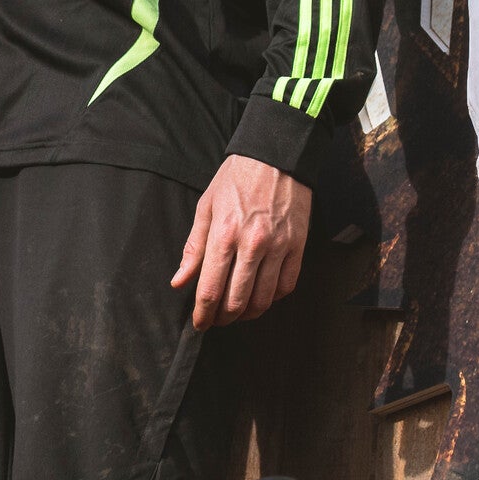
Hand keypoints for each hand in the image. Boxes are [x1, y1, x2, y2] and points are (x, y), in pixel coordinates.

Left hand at [173, 154, 312, 328]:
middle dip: (223, 318)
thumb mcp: (207, 206)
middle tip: (217, 320)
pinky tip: (262, 295)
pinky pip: (286, 286)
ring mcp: (279, 246)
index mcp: (224, 234)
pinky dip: (273, 298)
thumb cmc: (237, 178)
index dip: (203, 314)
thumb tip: (180, 281)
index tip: (200, 324)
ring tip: (238, 312)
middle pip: (236, 301)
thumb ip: (194, 247)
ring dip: (248, 314)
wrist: (276, 155)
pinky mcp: (298, 245)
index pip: (210, 290)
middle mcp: (253, 244)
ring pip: (263, 300)